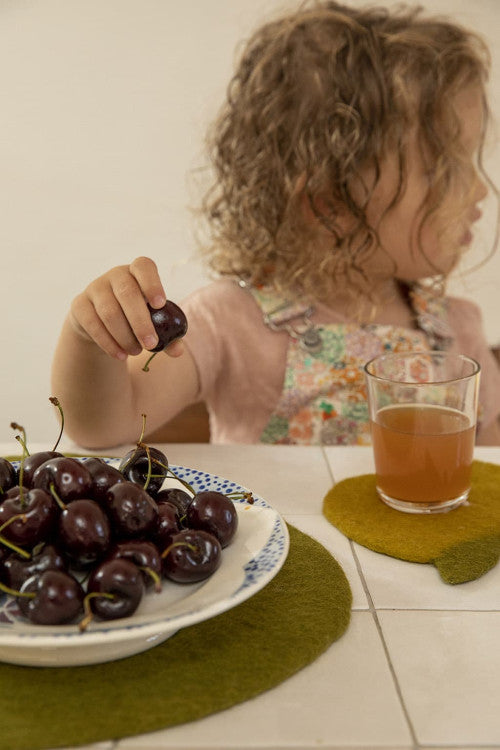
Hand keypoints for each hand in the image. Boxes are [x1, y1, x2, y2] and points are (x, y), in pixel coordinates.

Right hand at [69, 257, 183, 359]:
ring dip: (125, 336)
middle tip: (151, 344)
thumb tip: (177, 351)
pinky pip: (93, 324)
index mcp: (138, 272)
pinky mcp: (80, 304)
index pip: (144, 266)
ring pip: (110, 312)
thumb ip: (168, 335)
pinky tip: (121, 355)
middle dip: (141, 322)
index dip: (152, 284)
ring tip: (136, 352)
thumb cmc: (137, 318)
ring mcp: (95, 287)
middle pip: (127, 294)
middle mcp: (116, 275)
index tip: (160, 305)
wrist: (102, 323)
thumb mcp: (154, 323)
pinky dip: (109, 343)